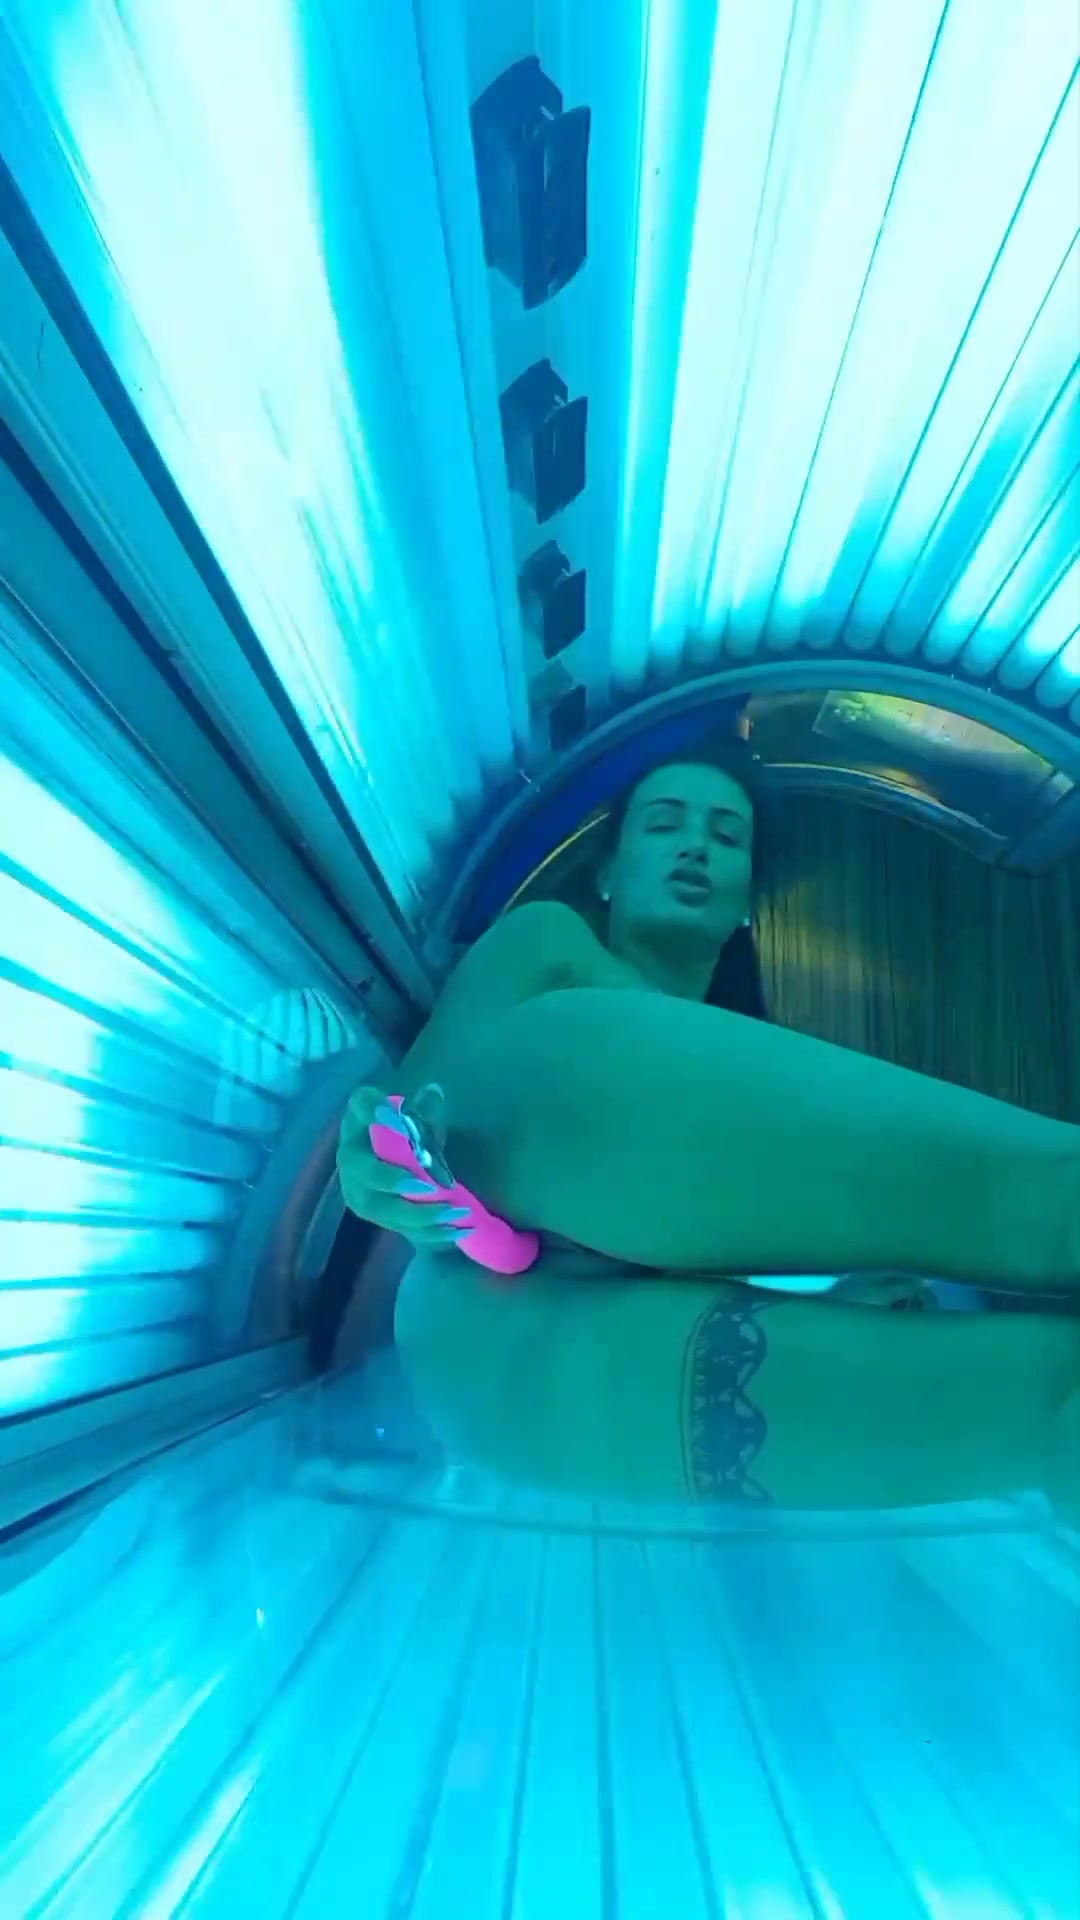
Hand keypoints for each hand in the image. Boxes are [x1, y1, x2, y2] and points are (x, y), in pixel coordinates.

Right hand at [337, 1083, 470, 1249]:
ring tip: (454, 1214)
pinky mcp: (370, 1212)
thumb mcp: (421, 1116)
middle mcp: (350, 1152)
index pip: (360, 1104)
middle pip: (363, 1168)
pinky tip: (457, 1231)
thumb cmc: (409, 1132)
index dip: (373, 1110)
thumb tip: (433, 1092)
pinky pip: (394, 1226)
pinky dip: (427, 1231)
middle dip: (393, 1180)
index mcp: (361, 1117)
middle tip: (429, 1186)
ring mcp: (356, 1187)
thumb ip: (428, 1108)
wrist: (396, 1160)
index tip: (398, 1118)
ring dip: (417, 1213)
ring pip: (378, 1205)